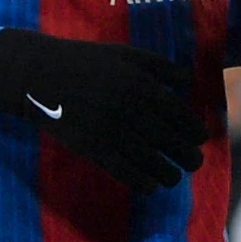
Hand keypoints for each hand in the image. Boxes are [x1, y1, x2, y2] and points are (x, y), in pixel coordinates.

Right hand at [0, 27, 209, 192]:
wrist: (40, 75)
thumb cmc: (86, 61)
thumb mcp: (125, 55)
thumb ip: (160, 66)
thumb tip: (189, 82)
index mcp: (140, 85)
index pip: (179, 114)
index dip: (194, 130)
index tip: (201, 138)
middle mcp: (130, 110)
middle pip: (170, 141)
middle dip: (188, 156)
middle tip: (195, 162)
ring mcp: (111, 131)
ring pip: (151, 161)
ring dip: (170, 173)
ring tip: (175, 176)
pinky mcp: (92, 148)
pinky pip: (124, 172)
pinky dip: (142, 182)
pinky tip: (151, 186)